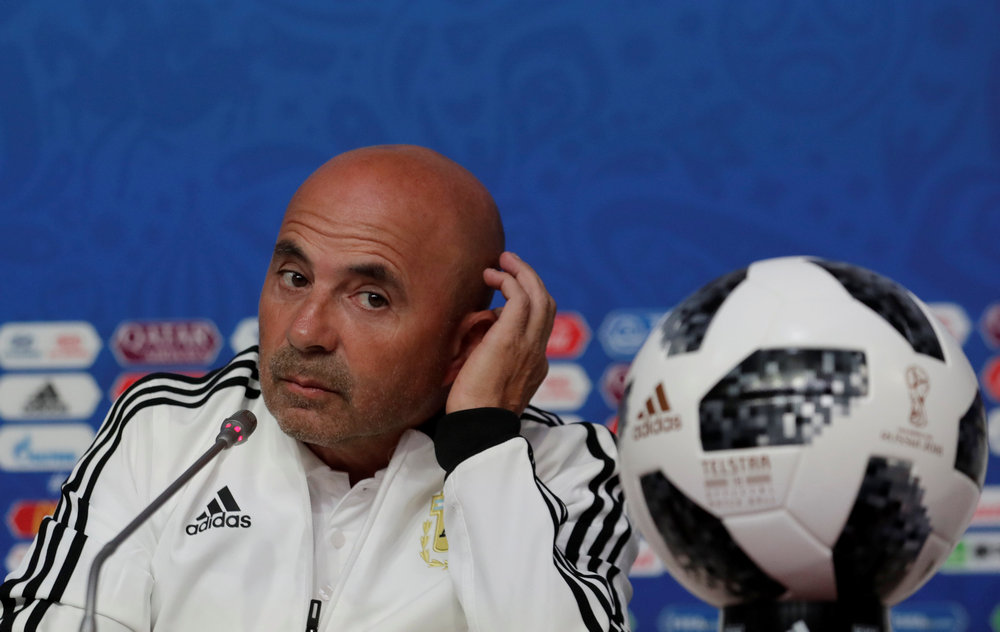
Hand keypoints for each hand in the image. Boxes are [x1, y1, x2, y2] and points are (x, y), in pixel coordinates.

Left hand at [445, 251, 555, 414]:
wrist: (477, 429)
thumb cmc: (472, 413)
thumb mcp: (486, 381)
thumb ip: (488, 357)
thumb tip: (475, 333)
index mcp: (534, 367)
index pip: (540, 326)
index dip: (527, 303)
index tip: (506, 292)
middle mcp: (538, 354)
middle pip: (547, 305)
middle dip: (530, 279)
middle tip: (508, 263)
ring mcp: (529, 345)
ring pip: (539, 296)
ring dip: (521, 273)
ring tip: (501, 262)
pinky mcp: (512, 338)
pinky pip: (520, 298)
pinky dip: (509, 281)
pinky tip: (493, 276)